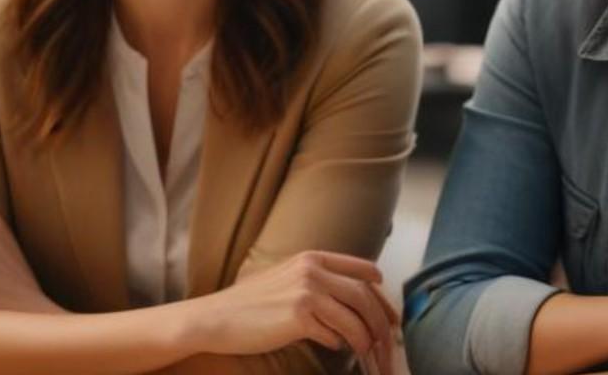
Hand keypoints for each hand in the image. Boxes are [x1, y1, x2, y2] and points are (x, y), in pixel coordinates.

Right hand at [182, 251, 398, 374]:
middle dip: (381, 320)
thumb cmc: (250, 303)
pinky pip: (335, 334)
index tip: (389, 309)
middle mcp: (312, 270)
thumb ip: (315, 280)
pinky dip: (340, 344)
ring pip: (354, 317)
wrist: (218, 318)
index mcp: (312, 257)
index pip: (361, 269)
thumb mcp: (285, 278)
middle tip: (386, 338)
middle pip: (364, 295)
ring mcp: (306, 292)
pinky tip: (336, 348)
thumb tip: (347, 301)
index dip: (380, 291)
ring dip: (365, 338)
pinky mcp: (299, 316)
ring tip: (365, 350)